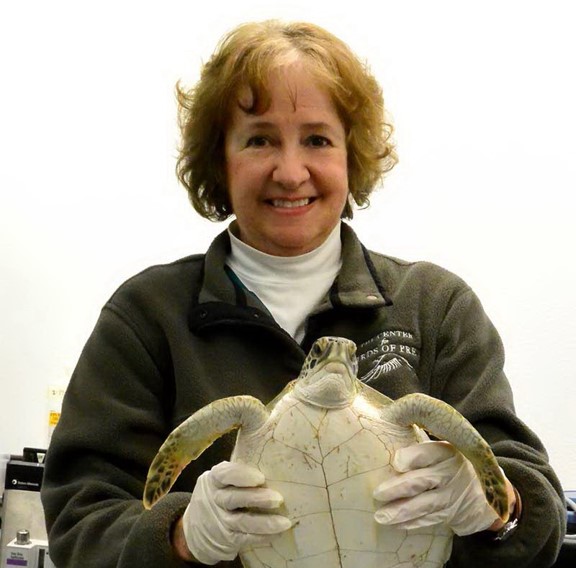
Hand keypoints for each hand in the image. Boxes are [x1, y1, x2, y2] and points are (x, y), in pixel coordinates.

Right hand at [179, 461, 291, 564]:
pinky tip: (277, 534)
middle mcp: (215, 499)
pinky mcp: (226, 539)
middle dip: (257, 499)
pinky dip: (261, 536)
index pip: (224, 474)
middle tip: (278, 499)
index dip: (242, 475)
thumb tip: (272, 456)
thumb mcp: (222, 479)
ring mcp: (220, 521)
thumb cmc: (221, 493)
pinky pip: (245, 538)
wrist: (197, 529)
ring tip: (284, 522)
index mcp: (214, 479)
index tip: (261, 477)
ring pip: (241, 521)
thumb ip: (239, 471)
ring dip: (264, 522)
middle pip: (233, 498)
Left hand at [373, 441, 504, 535]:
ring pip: (425, 504)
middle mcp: (450, 473)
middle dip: (399, 488)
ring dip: (401, 511)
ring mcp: (452, 495)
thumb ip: (415, 441)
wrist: (483, 490)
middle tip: (377, 493)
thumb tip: (380, 425)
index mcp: (445, 451)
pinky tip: (396, 525)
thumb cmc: (448, 463)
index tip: (395, 461)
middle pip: (423, 480)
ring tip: (381, 516)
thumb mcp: (439, 448)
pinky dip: (412, 523)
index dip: (412, 456)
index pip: (428, 452)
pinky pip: (430, 519)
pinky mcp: (451, 514)